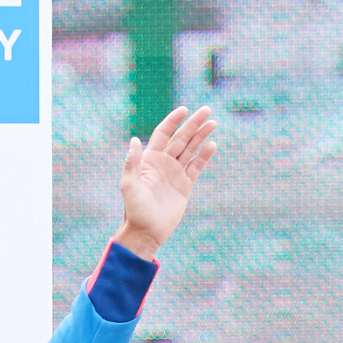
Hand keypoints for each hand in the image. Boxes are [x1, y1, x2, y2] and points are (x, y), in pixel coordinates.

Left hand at [115, 106, 215, 259]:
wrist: (146, 232)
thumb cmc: (134, 211)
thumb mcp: (129, 186)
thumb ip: (132, 164)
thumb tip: (133, 140)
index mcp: (149, 160)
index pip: (163, 134)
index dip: (173, 121)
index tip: (185, 110)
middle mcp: (163, 163)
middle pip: (180, 138)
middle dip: (193, 124)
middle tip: (207, 110)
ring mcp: (175, 173)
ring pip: (190, 149)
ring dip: (201, 136)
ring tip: (213, 123)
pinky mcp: (185, 185)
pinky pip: (196, 166)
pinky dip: (204, 156)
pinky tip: (213, 145)